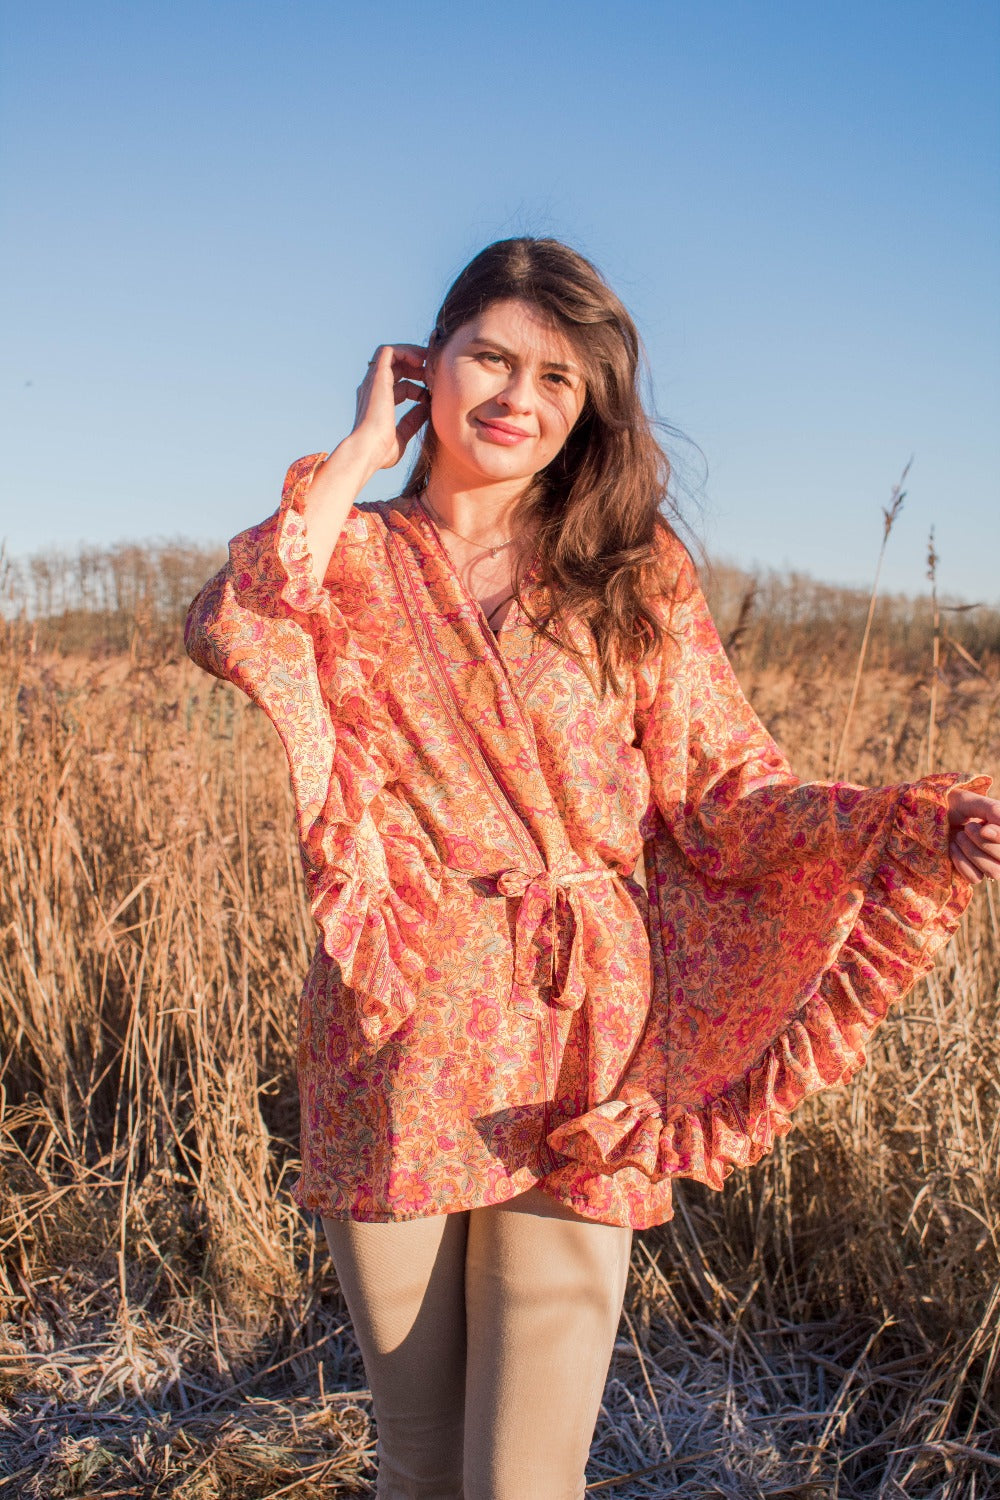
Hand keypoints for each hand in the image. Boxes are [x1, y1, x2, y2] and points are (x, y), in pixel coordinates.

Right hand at [351, 344, 429, 471]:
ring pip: (392, 355)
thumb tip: (427, 409)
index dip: (418, 389)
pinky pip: (389, 351)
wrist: (368, 451)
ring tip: (428, 362)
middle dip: (417, 368)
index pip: (399, 387)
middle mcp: (372, 389)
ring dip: (412, 355)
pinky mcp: (377, 376)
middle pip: (396, 368)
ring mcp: (373, 382)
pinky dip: (406, 351)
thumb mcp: (402, 435)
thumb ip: (413, 421)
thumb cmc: (381, 452)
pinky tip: (420, 362)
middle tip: (434, 374)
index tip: (432, 397)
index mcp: (376, 403)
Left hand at [947, 787, 999, 882]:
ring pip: (994, 871)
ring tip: (958, 836)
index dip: (999, 838)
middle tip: (967, 828)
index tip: (984, 828)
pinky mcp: (972, 874)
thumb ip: (992, 810)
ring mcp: (989, 864)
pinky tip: (952, 847)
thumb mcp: (974, 802)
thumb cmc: (956, 805)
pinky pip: (975, 878)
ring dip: (972, 852)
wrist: (932, 813)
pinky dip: (962, 862)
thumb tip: (993, 830)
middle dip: (983, 843)